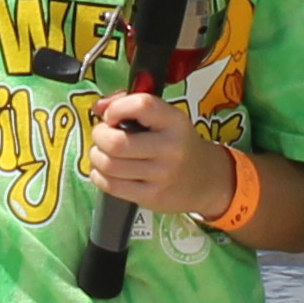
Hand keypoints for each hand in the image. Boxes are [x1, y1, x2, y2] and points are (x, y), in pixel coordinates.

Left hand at [82, 89, 226, 217]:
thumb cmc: (178, 143)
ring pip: (110, 165)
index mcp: (175, 122)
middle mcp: (170, 148)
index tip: (110, 115)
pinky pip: (111, 186)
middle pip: (116, 142)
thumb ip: (131, 104)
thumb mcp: (165, 118)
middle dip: (99, 136)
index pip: (142, 106)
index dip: (117, 108)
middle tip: (102, 135)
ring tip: (103, 153)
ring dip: (96, 156)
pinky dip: (99, 175)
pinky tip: (105, 171)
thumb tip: (98, 107)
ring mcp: (161, 175)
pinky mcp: (152, 197)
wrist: (207, 180)